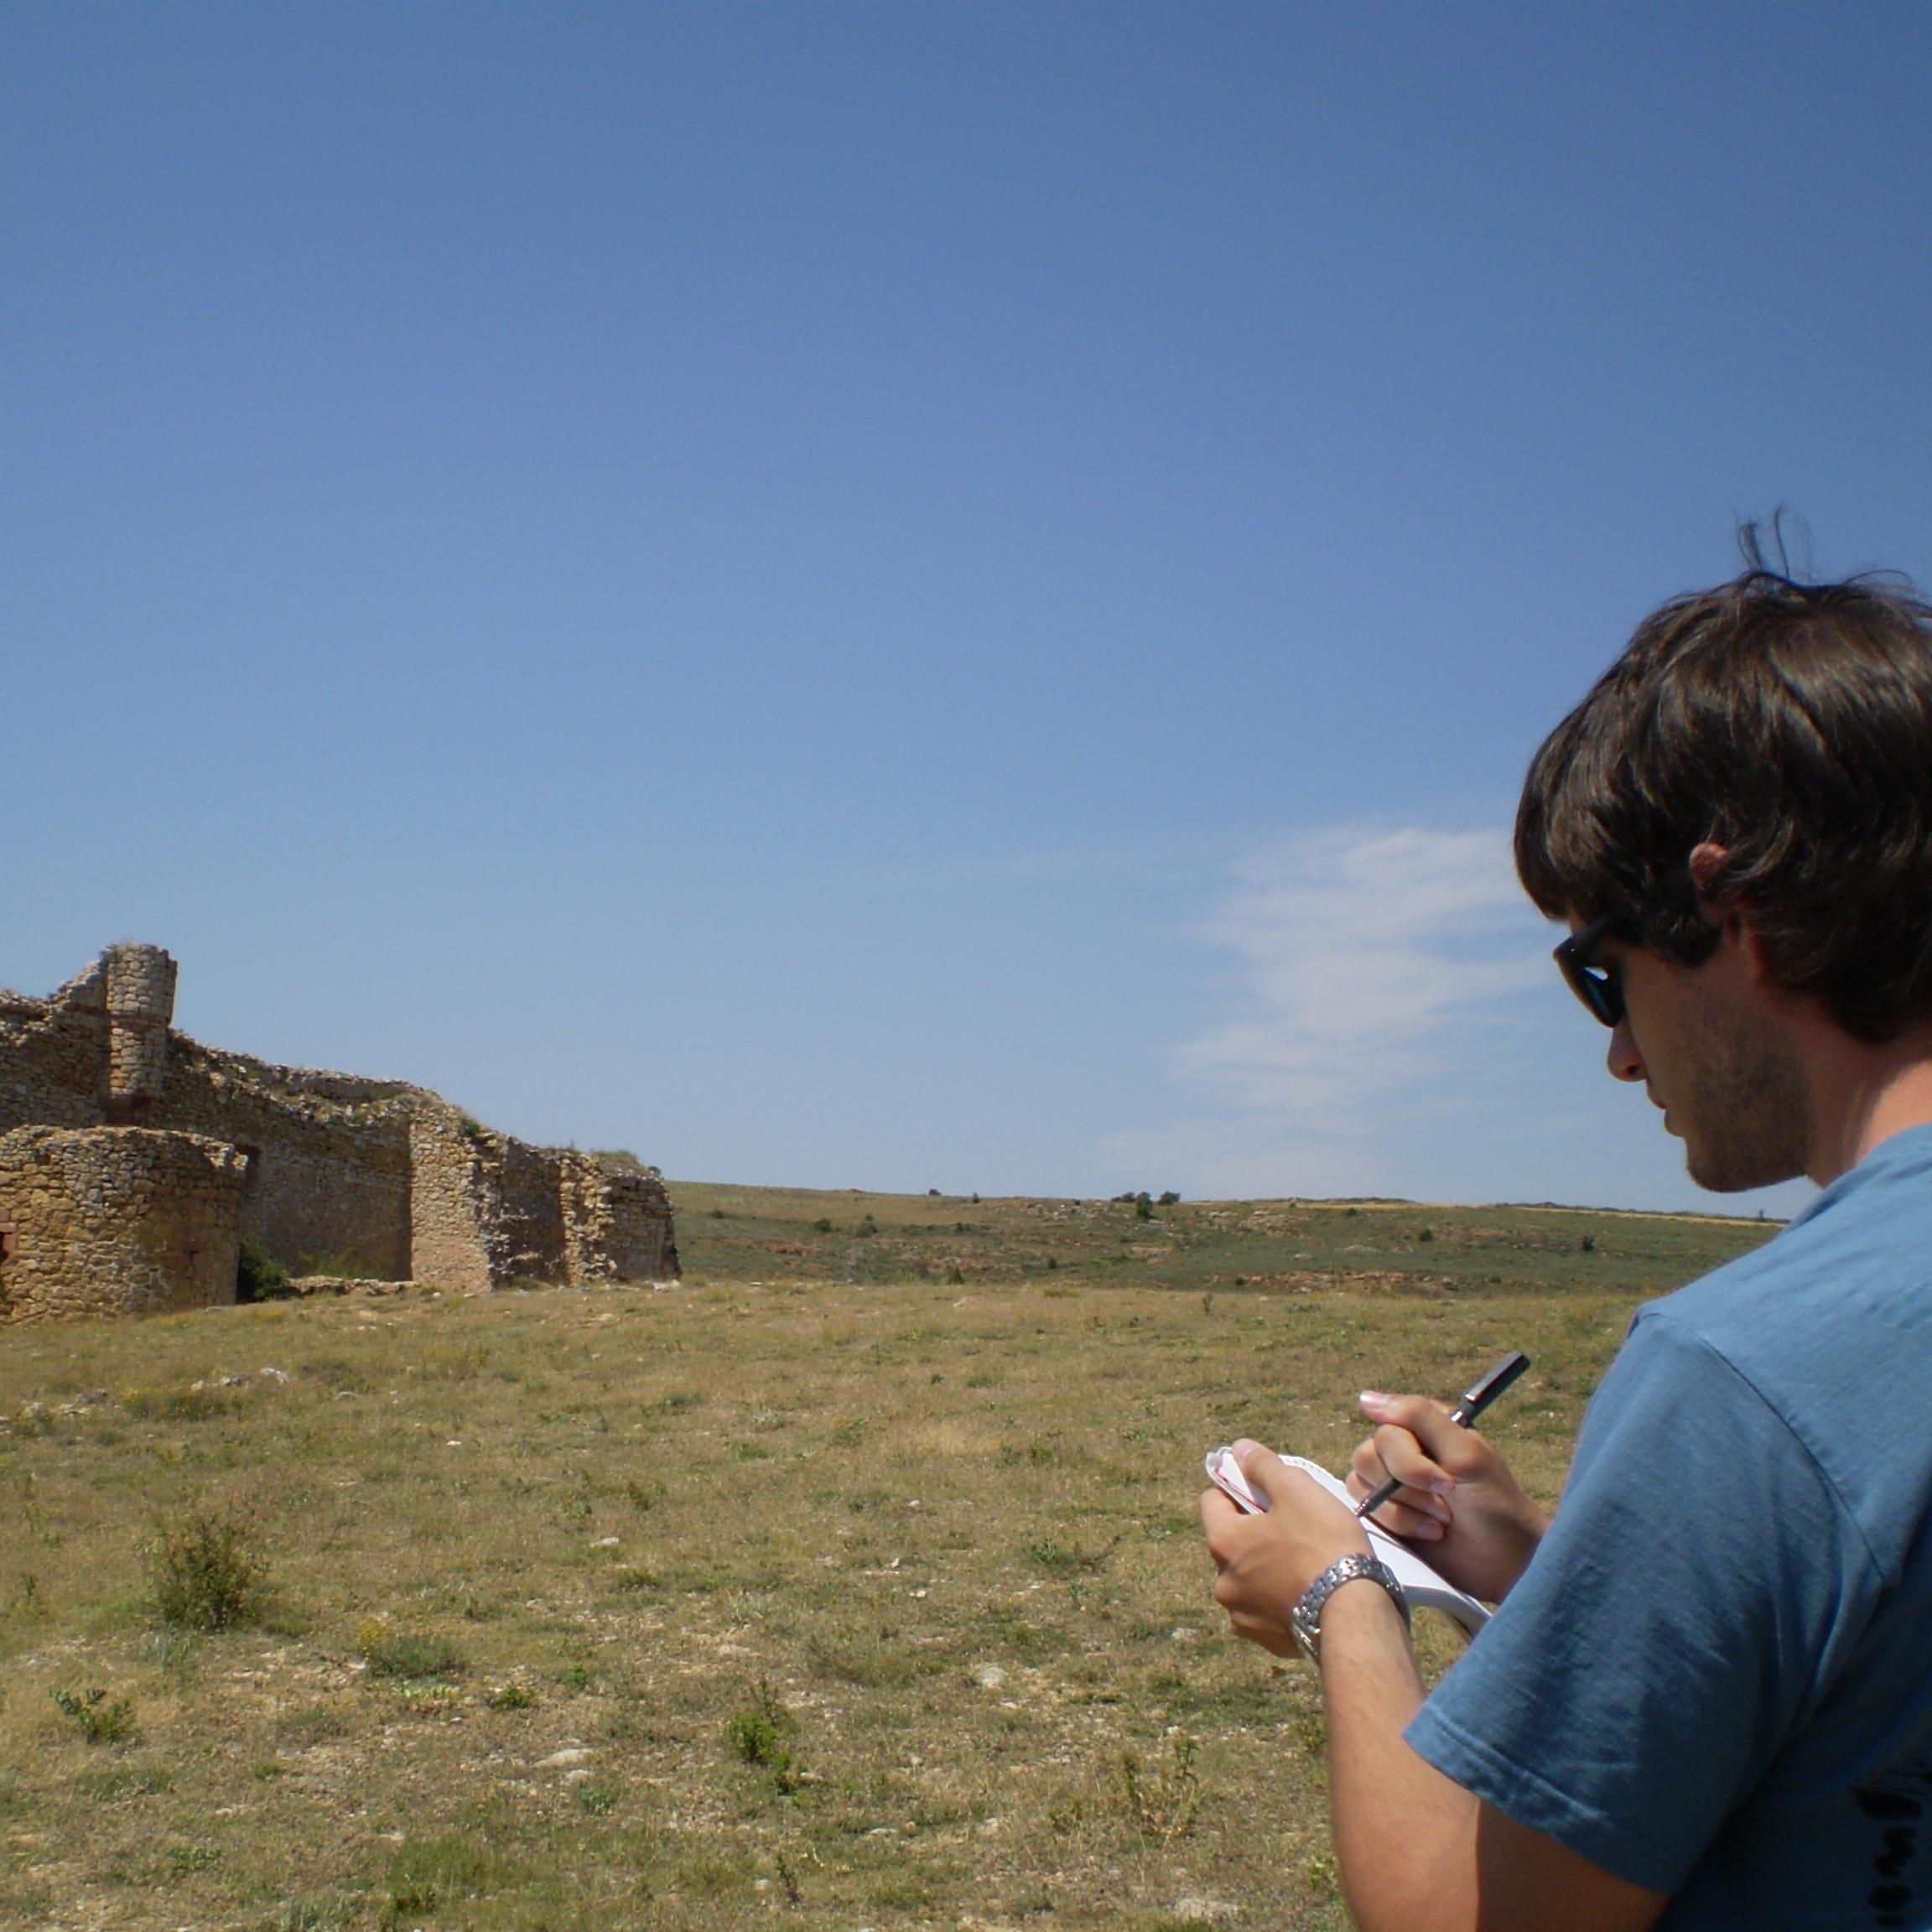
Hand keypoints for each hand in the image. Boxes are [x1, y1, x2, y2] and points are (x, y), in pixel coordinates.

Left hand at [1200, 1440, 1374, 1656]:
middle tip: (1293, 1527)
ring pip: (1249, 1579)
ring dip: (1267, 1568)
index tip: (1266, 1492)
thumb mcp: (1296, 1490)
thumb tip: (1240, 1449)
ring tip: (1304, 1562)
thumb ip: (1263, 1466)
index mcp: (1223, 1543)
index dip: (1237, 1490)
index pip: (1212, 1501)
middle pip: (1232, 1543)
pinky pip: (1268, 1609)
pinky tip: (1308, 1592)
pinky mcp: (1268, 1641)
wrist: (1354, 1614)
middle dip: (1255, 1532)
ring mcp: (1244, 1617)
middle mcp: (1223, 1583)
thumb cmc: (1324, 1544)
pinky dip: (1281, 1599)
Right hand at [1347, 1393, 1548, 1602]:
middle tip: (1445, 1502)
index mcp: (1422, 1428)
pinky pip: (1365, 1510)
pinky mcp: (1385, 1515)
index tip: (1446, 1481)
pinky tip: (1430, 1533)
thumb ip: (1419, 1416)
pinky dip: (1398, 1523)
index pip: (1387, 1428)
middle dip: (1408, 1486)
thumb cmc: (1495, 1502)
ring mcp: (1390, 1484)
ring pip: (1360, 1482)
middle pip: (1368, 1455)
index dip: (1409, 1459)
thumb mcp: (1465, 1452)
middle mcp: (1402, 1450)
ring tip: (1440, 1520)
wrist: (1506, 1561)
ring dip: (1403, 1507)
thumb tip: (1365, 1397)